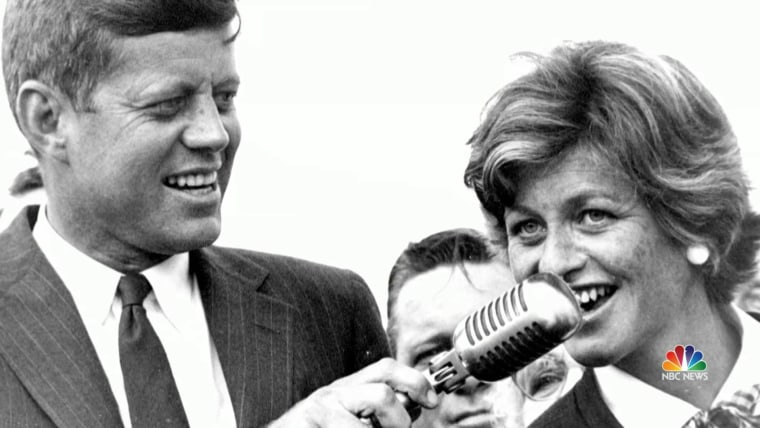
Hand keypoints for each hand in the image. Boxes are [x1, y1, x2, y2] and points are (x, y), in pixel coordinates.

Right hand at [267, 358, 438, 427]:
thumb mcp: (349, 418)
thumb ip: (377, 412)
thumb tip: (414, 408)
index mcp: (347, 388)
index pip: (385, 369)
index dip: (414, 381)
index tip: (431, 400)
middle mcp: (333, 394)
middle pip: (382, 394)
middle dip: (398, 421)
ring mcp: (319, 411)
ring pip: (365, 424)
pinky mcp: (307, 426)